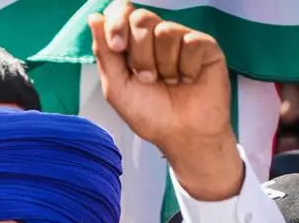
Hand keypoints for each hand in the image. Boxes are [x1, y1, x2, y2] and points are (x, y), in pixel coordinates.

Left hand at [89, 1, 242, 199]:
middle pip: (141, 18)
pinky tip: (188, 80)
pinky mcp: (205, 46)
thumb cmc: (150, 114)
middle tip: (147, 78)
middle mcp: (155, 37)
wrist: (181, 134)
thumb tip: (94, 17)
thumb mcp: (117, 87)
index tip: (117, 46)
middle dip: (139, 53)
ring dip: (163, 65)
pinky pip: (191, 42)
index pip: (120, 11)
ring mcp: (181, 39)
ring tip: (169, 82)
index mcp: (131, 44)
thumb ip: (105, 53)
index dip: (116, 22)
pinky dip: (186, 68)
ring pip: (166, 31)